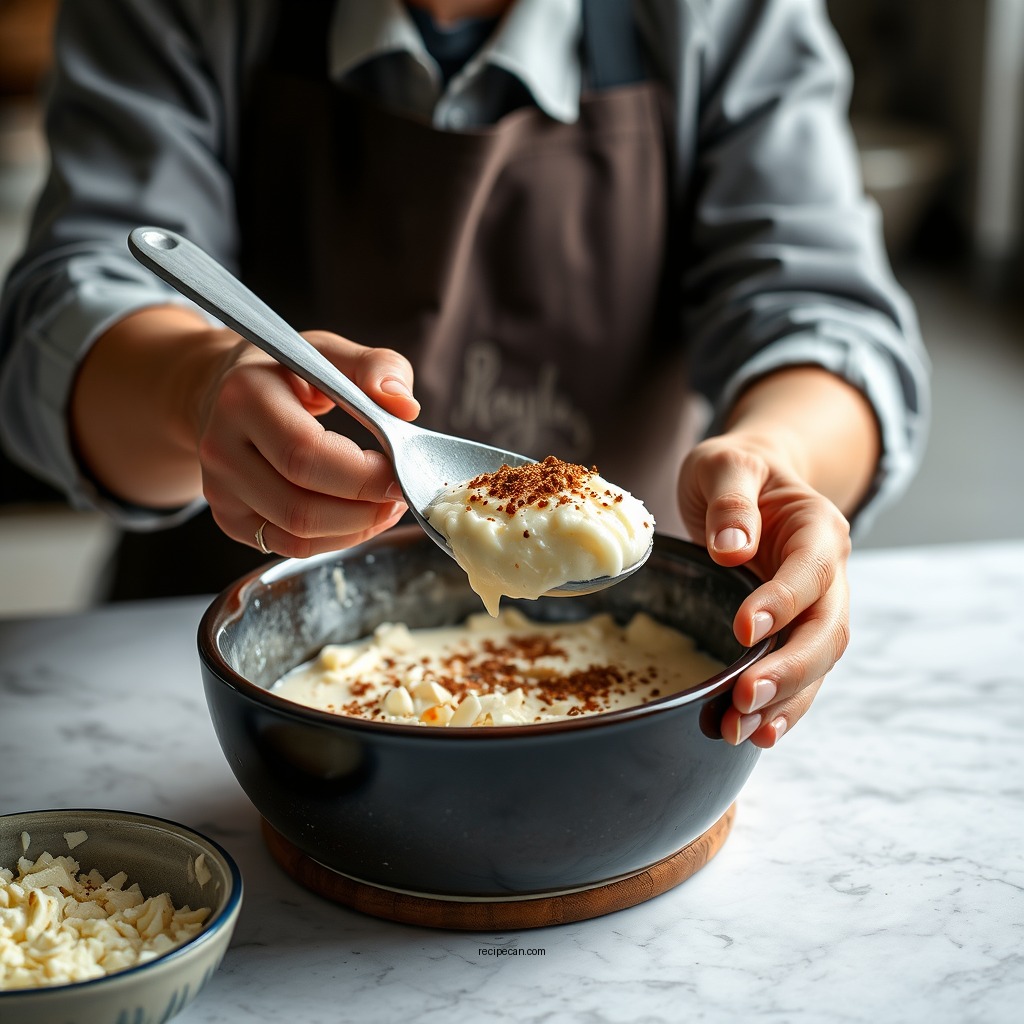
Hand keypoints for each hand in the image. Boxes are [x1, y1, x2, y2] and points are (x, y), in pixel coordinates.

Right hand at [193, 328, 419, 557]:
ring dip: (356, 529)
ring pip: (297, 535)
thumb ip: (376, 367)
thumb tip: (405, 407)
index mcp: (244, 397)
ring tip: (386, 504)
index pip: (306, 455)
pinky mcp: (228, 518)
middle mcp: (220, 447)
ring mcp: (219, 489)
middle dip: (365, 509)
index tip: (401, 470)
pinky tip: (360, 517)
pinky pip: (289, 547)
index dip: (363, 475)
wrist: (222, 391)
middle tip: (400, 493)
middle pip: (301, 506)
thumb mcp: (329, 352)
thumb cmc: (285, 373)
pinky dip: (336, 539)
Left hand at [677, 434, 851, 746]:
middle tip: (744, 698)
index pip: (810, 572)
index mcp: (817, 529)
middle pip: (826, 630)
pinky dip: (783, 706)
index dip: (782, 603)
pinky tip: (757, 733)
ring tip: (741, 730)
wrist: (752, 480)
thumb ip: (730, 500)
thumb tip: (732, 550)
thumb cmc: (735, 470)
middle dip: (789, 670)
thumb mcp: (724, 464)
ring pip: (817, 663)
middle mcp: (828, 574)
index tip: (744, 630)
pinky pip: (800, 675)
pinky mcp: (795, 631)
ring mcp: (817, 607)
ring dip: (784, 700)